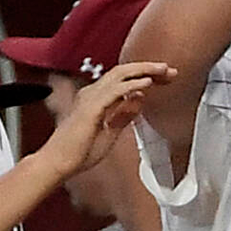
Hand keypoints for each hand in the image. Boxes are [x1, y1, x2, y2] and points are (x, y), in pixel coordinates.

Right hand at [43, 61, 176, 181]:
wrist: (60, 162)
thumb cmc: (80, 151)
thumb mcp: (111, 132)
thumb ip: (123, 115)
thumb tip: (139, 100)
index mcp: (96, 97)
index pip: (124, 80)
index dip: (145, 76)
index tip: (165, 78)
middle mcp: (92, 93)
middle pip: (123, 72)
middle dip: (148, 68)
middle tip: (170, 70)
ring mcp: (91, 98)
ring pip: (120, 75)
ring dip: (144, 70)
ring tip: (163, 70)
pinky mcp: (91, 107)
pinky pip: (115, 91)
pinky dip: (132, 85)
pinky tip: (147, 83)